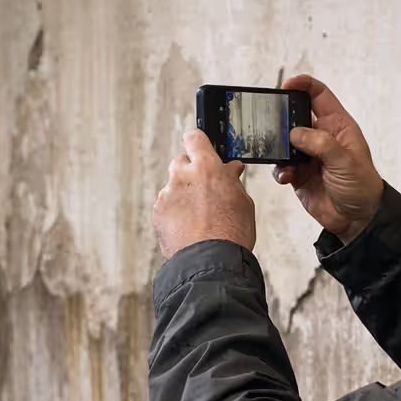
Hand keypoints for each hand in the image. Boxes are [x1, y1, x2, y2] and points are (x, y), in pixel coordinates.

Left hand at [153, 129, 256, 258]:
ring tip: (198, 219)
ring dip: (182, 197)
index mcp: (207, 167)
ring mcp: (167, 194)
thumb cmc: (231, 233)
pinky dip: (174, 215)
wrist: (211, 262)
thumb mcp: (243, 201)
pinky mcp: (157, 213)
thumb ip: (232, 180)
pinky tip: (188, 228)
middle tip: (203, 191)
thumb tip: (230, 170)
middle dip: (190, 173)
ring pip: (173, 188)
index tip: (200, 147)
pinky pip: (165, 207)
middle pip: (181, 162)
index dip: (198, 142)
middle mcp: (183, 176)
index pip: (195, 138)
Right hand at [274, 76, 383, 242]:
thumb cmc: (361, 186)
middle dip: (282, 118)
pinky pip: (282, 166)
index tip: (287, 85)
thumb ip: (321, 144)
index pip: (319, 95)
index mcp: (337, 125)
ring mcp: (308, 155)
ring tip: (282, 156)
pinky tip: (287, 177)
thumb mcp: (345, 161)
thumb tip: (295, 133)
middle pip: (295, 116)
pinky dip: (280, 170)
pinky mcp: (298, 174)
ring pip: (284, 142)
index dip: (303, 85)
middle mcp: (321, 137)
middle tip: (272, 124)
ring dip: (279, 148)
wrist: (357, 219)